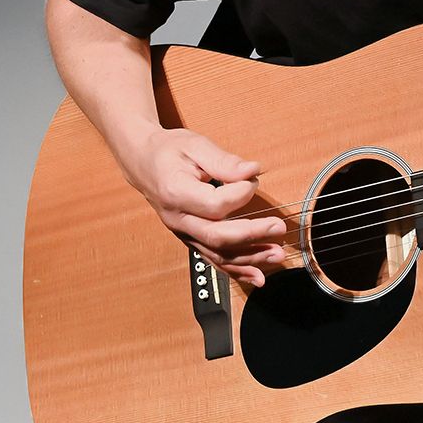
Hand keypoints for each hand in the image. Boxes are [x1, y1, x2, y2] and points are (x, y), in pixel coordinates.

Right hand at [119, 126, 288, 284]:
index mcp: (176, 192)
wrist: (143, 162)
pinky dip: (236, 271)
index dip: (240, 194)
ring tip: (276, 256)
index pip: (215, 205)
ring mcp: (182, 233)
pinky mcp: (190, 239)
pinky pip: (213, 260)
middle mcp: (177, 219)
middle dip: (252, 235)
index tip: (252, 179)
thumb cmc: (168, 151)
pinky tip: (257, 276)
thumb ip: (224, 161)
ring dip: (249, 258)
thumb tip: (253, 171)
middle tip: (278, 228)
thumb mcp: (195, 145)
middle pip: (217, 237)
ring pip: (217, 255)